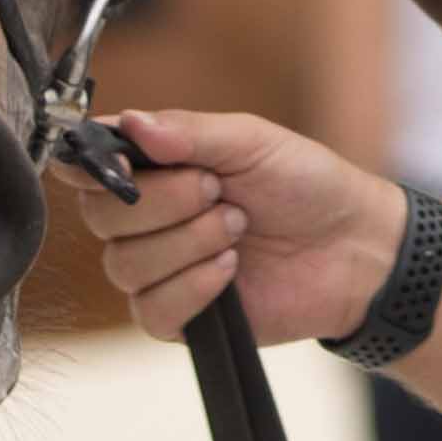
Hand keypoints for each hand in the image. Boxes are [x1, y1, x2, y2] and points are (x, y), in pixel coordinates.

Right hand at [55, 106, 405, 346]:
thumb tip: (128, 122)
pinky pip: (151, 309)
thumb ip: (189, 131)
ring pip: (125, 264)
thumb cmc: (306, 184)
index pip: (87, 167)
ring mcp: (159, 271)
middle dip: (165, 200)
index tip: (123, 163)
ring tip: (239, 227)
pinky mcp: (176, 318)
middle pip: (103, 216)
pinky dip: (195, 285)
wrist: (353, 246)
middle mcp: (147, 220)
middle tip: (219, 190)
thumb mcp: (252, 141)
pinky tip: (232, 270)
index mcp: (157, 168)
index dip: (92, 164)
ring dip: (189, 242)